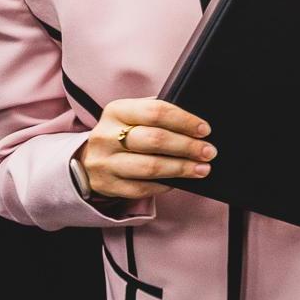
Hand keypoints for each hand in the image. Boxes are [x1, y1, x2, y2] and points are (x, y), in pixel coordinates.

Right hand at [77, 98, 214, 199]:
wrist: (90, 158)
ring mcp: (104, 162)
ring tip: (201, 169)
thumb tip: (196, 125)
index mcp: (117, 111)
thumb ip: (158, 115)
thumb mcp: (134, 115)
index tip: (205, 130)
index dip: (184, 121)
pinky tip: (179, 182)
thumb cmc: (124, 133)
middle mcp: (105, 136)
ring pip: (149, 167)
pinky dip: (164, 185)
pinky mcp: (106, 185)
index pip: (156, 111)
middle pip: (154, 140)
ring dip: (181, 168)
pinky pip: (141, 188)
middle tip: (209, 152)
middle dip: (187, 146)